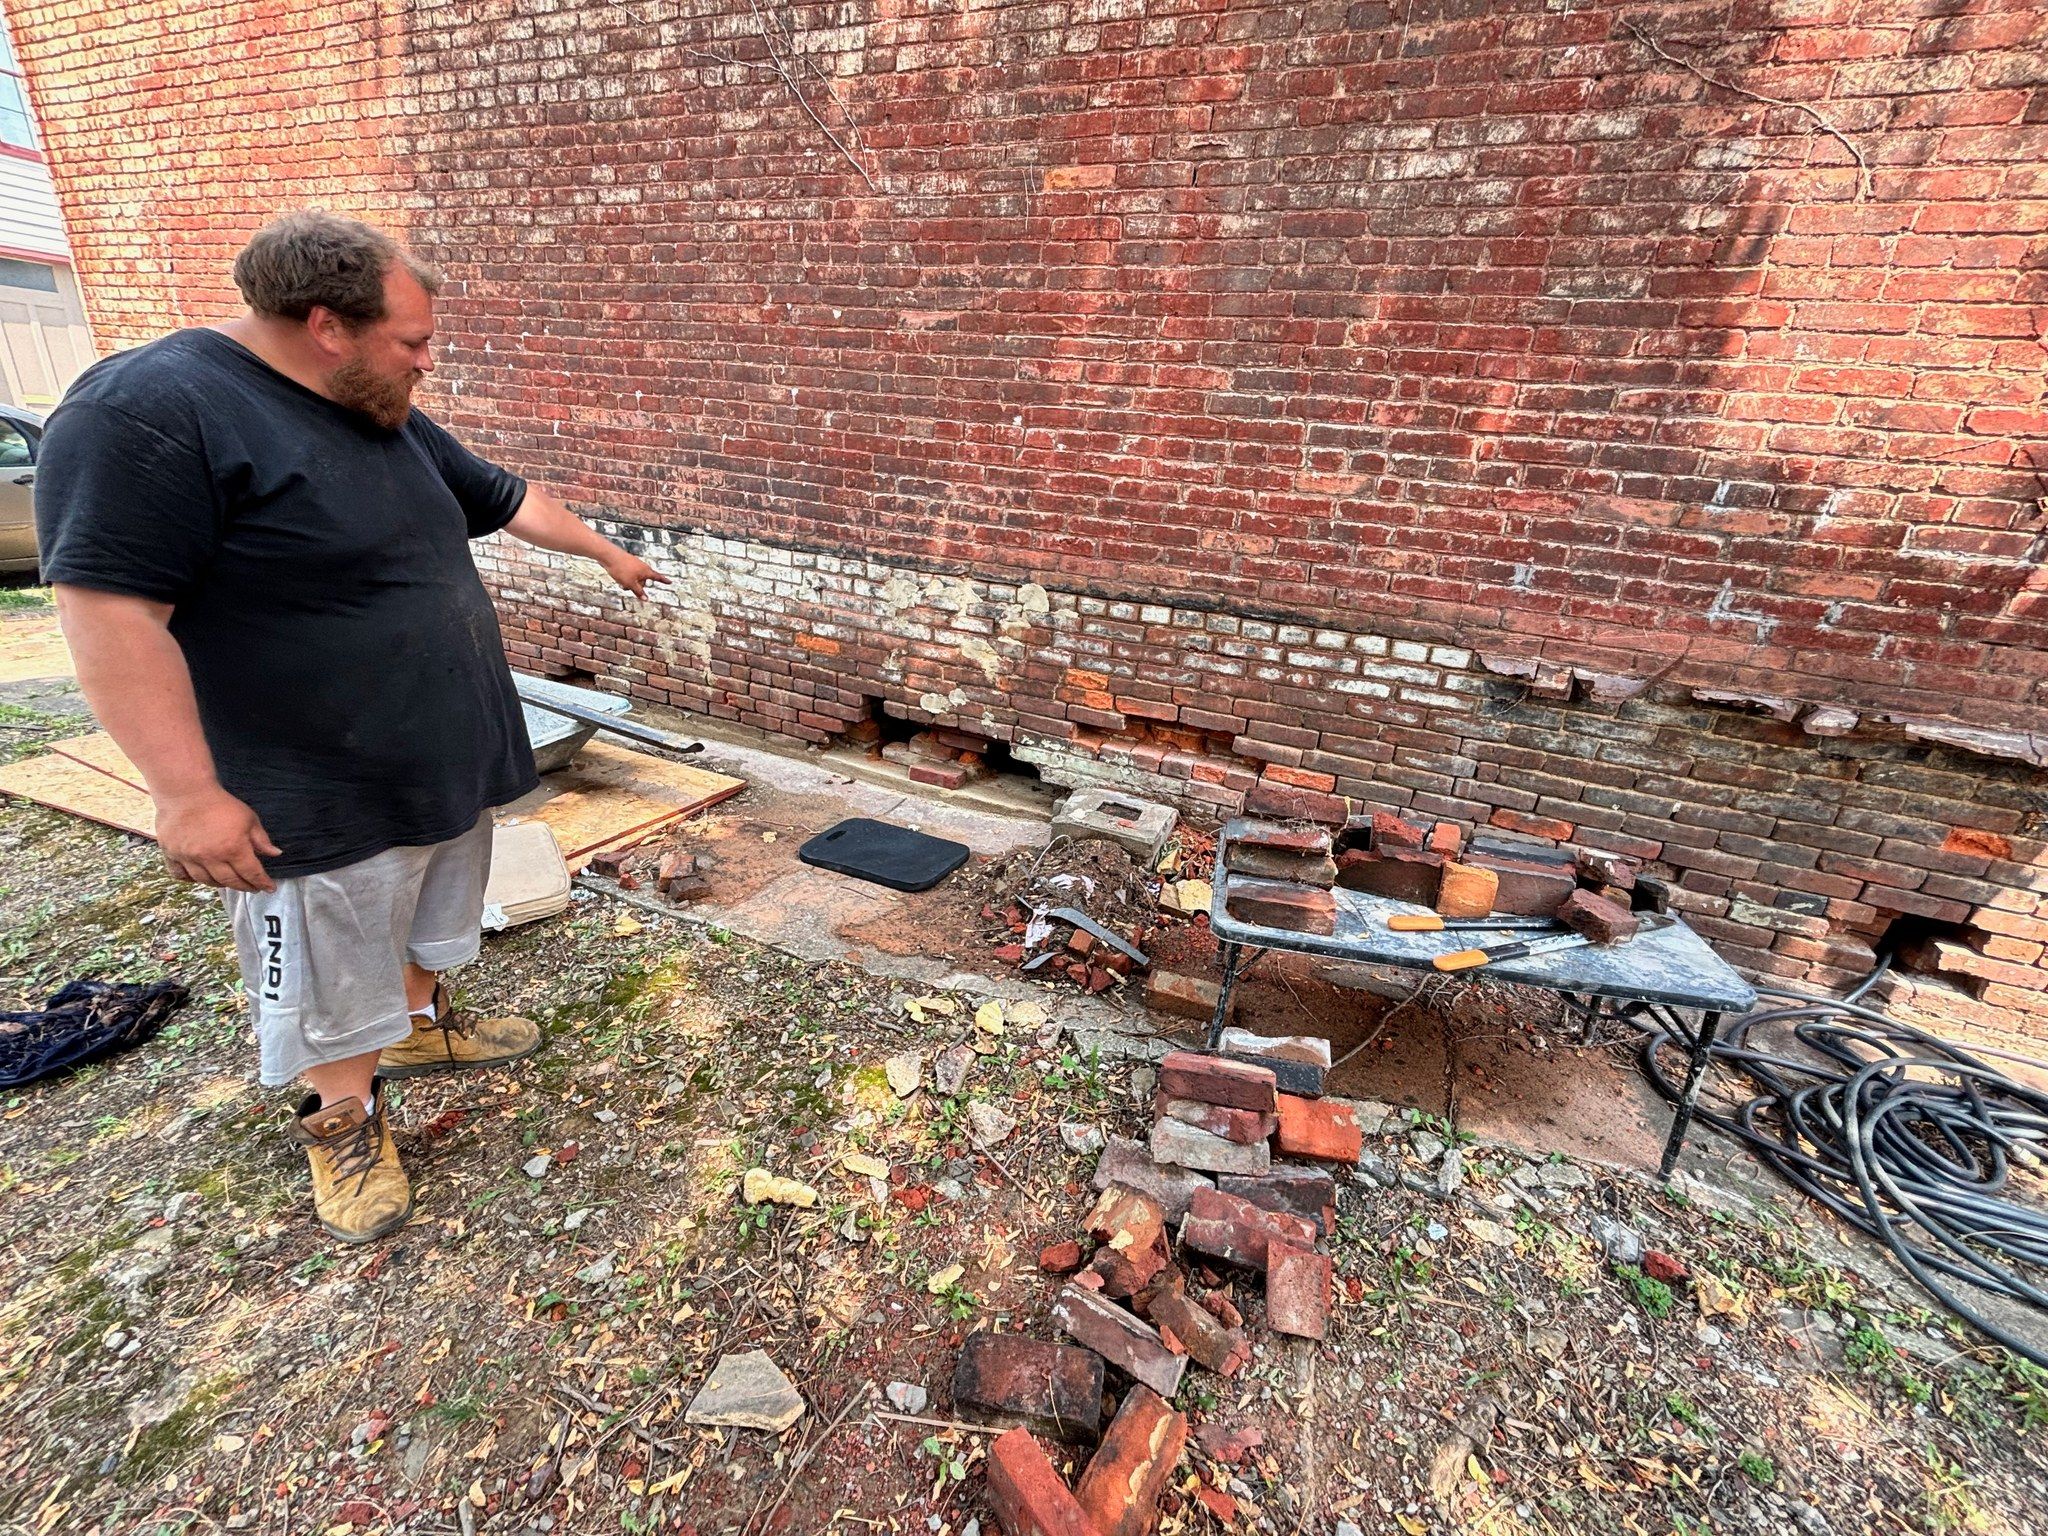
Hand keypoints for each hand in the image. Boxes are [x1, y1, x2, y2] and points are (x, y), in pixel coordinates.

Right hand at [155, 786, 280, 891]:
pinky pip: (180, 875)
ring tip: (230, 881)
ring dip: (221, 884)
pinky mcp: (171, 854)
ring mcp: (189, 858)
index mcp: (233, 849)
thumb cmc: (221, 804)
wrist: (186, 792)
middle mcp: (211, 858)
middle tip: (252, 887)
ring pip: (207, 881)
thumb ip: (261, 840)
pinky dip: (191, 879)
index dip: (262, 882)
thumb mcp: (249, 819)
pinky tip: (200, 876)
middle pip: (231, 881)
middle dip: (245, 886)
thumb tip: (276, 854)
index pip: (252, 873)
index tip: (269, 888)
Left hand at [601, 550, 669, 598]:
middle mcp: (642, 567)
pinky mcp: (628, 563)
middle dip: (637, 587)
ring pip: (635, 578)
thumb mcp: (630, 584)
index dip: (664, 581)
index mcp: (646, 571)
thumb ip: (639, 592)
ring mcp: (635, 564)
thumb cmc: (621, 569)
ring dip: (630, 583)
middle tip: (627, 588)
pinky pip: (630, 574)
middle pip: (643, 581)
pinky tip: (618, 577)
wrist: (609, 556)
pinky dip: (626, 578)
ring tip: (621, 583)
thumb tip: (646, 599)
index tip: (670, 582)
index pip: (657, 577)